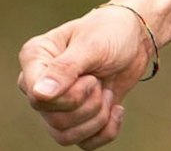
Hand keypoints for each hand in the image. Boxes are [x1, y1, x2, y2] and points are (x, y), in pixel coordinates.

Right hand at [17, 6, 153, 147]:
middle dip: (89, 104)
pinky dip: (106, 131)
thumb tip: (39, 94)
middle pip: (54, 120)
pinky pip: (84, 143)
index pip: (37, 96)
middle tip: (99, 80)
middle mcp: (38, 84)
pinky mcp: (76, 117)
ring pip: (64, 136)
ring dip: (97, 118)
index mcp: (35, 58)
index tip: (90, 78)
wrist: (135, 38)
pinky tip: (116, 108)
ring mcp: (56, 104)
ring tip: (106, 92)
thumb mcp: (92, 45)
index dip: (68, 96)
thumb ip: (65, 68)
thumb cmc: (111, 31)